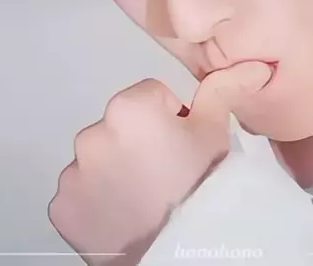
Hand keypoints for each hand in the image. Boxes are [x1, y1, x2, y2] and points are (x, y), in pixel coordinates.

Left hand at [48, 61, 271, 265]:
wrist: (185, 252)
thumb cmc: (202, 183)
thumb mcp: (216, 132)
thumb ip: (222, 89)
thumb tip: (251, 66)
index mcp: (128, 107)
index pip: (152, 95)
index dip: (172, 117)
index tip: (182, 145)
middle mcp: (92, 134)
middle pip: (122, 126)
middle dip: (141, 141)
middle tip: (167, 173)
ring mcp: (72, 173)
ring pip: (101, 157)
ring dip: (117, 168)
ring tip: (145, 196)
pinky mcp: (62, 206)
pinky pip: (81, 190)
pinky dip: (96, 198)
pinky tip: (122, 214)